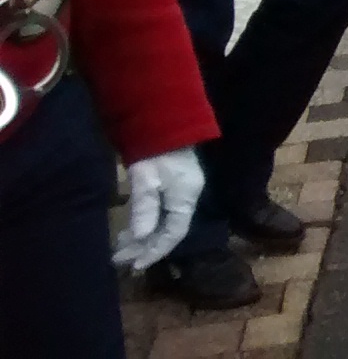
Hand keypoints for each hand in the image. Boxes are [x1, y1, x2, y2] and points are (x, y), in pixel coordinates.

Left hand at [112, 149, 203, 270]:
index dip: (155, 251)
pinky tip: (132, 228)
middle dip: (144, 246)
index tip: (135, 265)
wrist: (164, 122)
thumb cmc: (155, 152)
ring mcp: (181, 190)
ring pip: (163, 221)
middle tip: (120, 258)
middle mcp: (187, 197)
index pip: (173, 233)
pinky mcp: (173, 184)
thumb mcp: (146, 180)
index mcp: (186, 198)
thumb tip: (141, 236)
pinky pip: (161, 212)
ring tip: (121, 246)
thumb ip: (144, 208)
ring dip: (143, 236)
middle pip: (167, 230)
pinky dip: (146, 223)